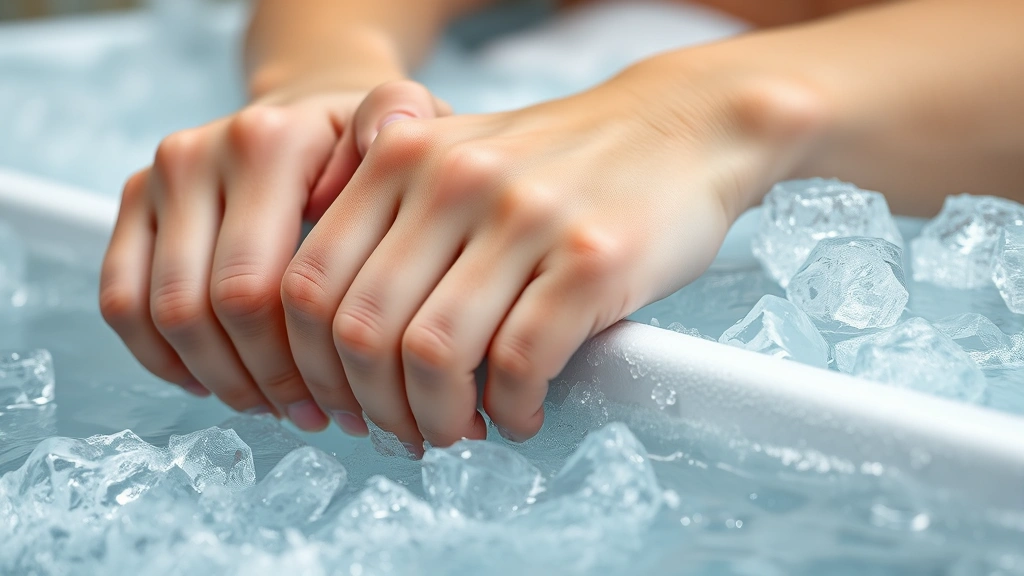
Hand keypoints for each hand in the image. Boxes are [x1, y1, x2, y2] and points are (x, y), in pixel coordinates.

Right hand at [99, 80, 449, 430]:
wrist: (310, 112)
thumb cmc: (365, 143)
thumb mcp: (406, 125)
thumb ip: (405, 121)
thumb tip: (381, 146)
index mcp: (269, 142)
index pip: (260, 289)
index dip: (298, 365)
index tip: (346, 403)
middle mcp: (199, 154)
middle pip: (207, 310)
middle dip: (263, 381)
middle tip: (315, 415)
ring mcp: (157, 180)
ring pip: (164, 316)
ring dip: (218, 378)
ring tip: (275, 404)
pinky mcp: (133, 204)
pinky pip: (122, 303)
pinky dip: (164, 358)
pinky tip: (219, 379)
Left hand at [281, 59, 823, 448]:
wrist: (679, 127)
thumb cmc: (561, 164)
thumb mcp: (455, 155)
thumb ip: (384, 213)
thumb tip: (328, 335)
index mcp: (402, 156)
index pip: (307, 286)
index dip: (310, 368)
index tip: (342, 404)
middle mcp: (452, 179)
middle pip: (361, 332)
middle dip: (373, 409)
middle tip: (403, 433)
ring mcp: (525, 216)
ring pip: (434, 357)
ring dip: (438, 420)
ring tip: (460, 430)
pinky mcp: (593, 257)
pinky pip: (520, 364)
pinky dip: (510, 410)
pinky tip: (520, 413)